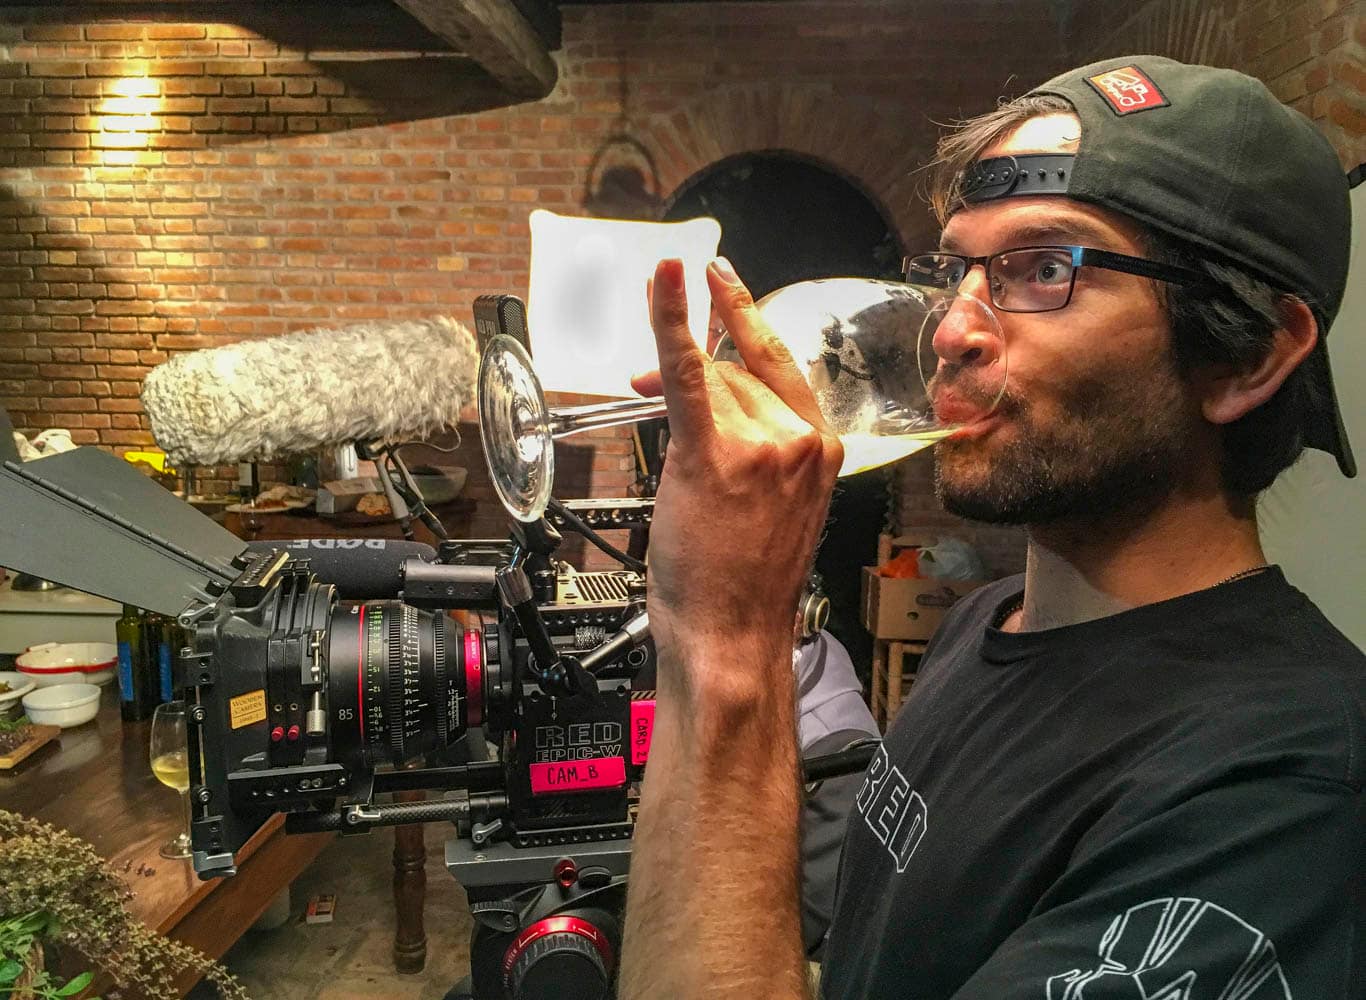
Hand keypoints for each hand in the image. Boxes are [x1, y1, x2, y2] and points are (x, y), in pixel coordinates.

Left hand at [633, 257, 842, 702]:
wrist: (733, 635)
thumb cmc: (743, 583)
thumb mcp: (767, 503)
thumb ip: (750, 441)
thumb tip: (704, 391)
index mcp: (821, 449)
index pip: (778, 366)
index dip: (741, 323)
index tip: (723, 284)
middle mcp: (800, 439)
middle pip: (738, 368)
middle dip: (692, 364)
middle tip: (648, 377)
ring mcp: (763, 445)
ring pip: (710, 378)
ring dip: (671, 375)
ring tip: (644, 390)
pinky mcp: (714, 454)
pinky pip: (687, 372)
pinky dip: (671, 319)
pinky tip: (663, 280)